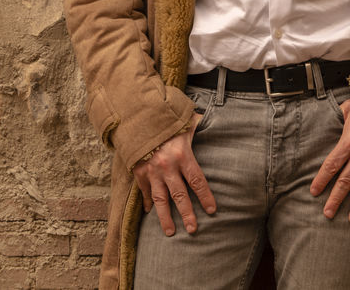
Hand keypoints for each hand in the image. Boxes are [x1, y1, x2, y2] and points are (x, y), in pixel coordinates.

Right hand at [132, 113, 215, 234]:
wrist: (137, 116)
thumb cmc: (165, 120)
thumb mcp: (184, 121)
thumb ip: (197, 125)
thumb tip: (212, 122)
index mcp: (182, 154)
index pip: (197, 180)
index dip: (205, 197)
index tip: (212, 210)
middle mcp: (167, 166)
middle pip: (180, 195)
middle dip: (187, 214)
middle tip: (193, 230)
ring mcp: (151, 171)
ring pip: (160, 199)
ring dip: (165, 217)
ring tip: (171, 232)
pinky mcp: (139, 171)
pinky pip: (144, 191)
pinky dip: (147, 202)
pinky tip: (150, 212)